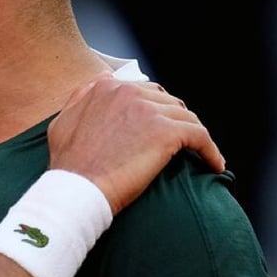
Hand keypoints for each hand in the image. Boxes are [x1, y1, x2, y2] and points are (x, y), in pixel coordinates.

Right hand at [47, 74, 223, 214]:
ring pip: (186, 117)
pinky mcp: (166, 132)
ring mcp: (148, 110)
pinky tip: (214, 165)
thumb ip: (82, 99)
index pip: (143, 91)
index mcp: (104, 87)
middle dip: (174, 120)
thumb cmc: (68, 165)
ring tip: (198, 154)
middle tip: (178, 143)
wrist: (77, 189)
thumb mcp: (63, 122)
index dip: (153, 110)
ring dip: (192, 135)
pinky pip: (200, 136)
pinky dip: (210, 150)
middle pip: (167, 101)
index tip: (158, 129)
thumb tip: (99, 86)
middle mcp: (127, 91)